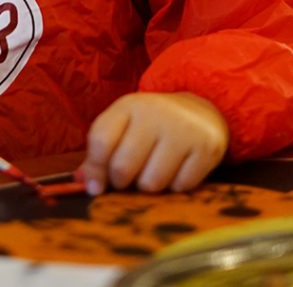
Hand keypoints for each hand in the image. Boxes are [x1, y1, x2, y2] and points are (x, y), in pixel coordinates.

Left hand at [76, 92, 227, 194]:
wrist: (201, 112)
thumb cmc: (151, 127)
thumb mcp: (123, 128)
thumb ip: (100, 155)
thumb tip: (85, 185)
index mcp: (129, 105)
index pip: (101, 140)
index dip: (94, 170)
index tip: (96, 187)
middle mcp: (155, 112)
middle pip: (123, 167)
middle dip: (121, 182)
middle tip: (129, 178)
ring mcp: (183, 128)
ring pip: (151, 182)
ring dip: (149, 187)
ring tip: (154, 171)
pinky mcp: (207, 147)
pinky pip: (181, 186)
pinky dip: (176, 186)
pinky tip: (178, 170)